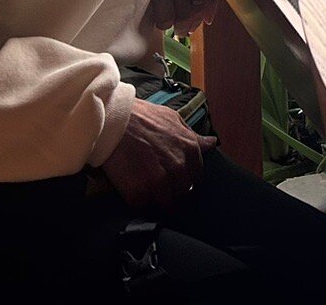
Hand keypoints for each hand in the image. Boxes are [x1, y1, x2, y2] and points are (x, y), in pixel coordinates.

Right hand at [99, 98, 213, 214]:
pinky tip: (135, 198)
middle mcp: (179, 167)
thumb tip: (212, 143)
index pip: (196, 179)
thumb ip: (193, 136)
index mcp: (190, 150)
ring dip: (159, 205)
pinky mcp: (139, 193)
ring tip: (149, 200)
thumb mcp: (173, 119)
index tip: (176, 186)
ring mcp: (160, 182)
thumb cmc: (142, 117)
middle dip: (174, 197)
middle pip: (183, 195)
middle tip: (161, 194)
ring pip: (167, 206)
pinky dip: (141, 207)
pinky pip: (145, 209)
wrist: (113, 120)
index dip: (186, 184)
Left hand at [146, 0, 218, 33]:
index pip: (164, 18)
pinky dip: (210, 10)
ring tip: (192, 23)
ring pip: (198, 10)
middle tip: (180, 29)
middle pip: (183, 16)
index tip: (165, 22)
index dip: (165, 23)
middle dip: (182, 26)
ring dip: (196, 20)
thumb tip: (157, 6)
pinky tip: (207, 18)